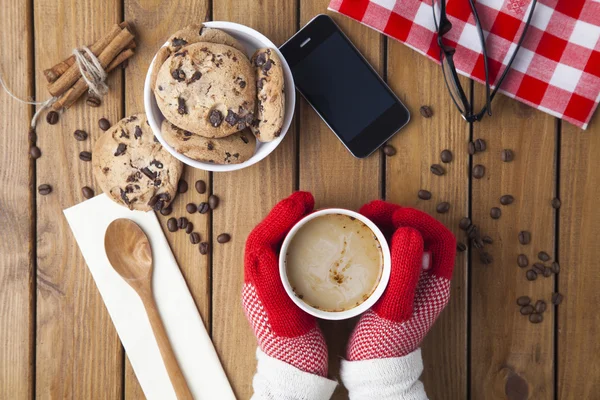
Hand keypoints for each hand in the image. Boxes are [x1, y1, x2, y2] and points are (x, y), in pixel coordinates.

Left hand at [242, 191, 327, 375]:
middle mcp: (261, 282)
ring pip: (277, 244)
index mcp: (257, 286)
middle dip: (284, 214)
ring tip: (311, 211)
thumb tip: (262, 250)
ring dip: (291, 223)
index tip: (301, 201)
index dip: (279, 216)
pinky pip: (288, 254)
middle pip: (267, 236)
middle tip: (306, 199)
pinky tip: (317, 237)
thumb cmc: (293, 354)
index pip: (259, 240)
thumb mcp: (285, 322)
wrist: (297, 377)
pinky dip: (300, 238)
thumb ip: (271, 289)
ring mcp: (273, 285)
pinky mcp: (286, 290)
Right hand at [347, 200, 455, 359]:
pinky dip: (372, 240)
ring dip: (383, 225)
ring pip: (399, 242)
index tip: (396, 215)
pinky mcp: (385, 284)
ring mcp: (404, 281)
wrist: (372, 370)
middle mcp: (423, 279)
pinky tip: (355, 238)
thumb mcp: (394, 308)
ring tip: (361, 218)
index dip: (421, 220)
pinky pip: (384, 253)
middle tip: (371, 209)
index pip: (440, 239)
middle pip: (418, 235)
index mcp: (434, 283)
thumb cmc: (386, 345)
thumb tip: (408, 230)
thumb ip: (404, 270)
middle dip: (397, 217)